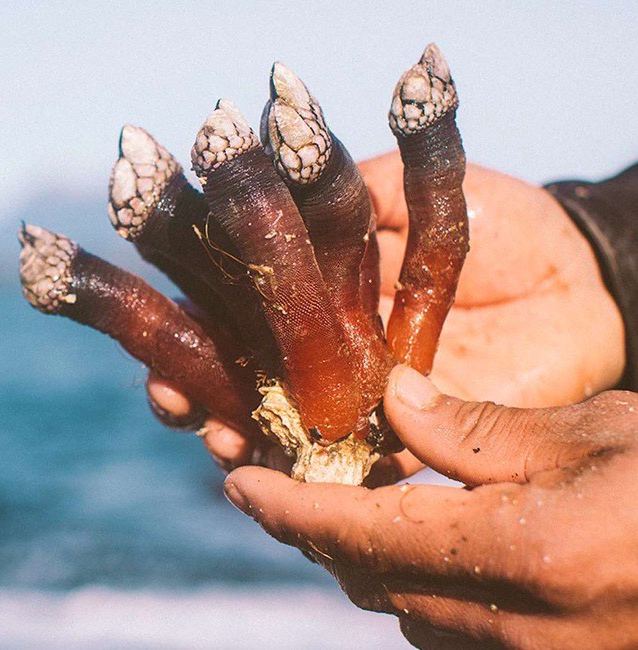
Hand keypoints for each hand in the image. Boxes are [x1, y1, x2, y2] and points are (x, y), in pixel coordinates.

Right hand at [146, 155, 624, 480]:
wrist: (578, 280)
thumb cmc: (504, 224)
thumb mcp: (422, 192)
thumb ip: (354, 194)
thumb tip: (281, 178)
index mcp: (329, 288)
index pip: (244, 305)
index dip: (197, 315)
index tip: (161, 322)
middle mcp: (334, 348)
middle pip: (248, 371)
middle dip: (198, 385)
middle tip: (166, 393)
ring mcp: (366, 397)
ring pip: (284, 425)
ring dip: (237, 434)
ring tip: (209, 435)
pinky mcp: (410, 436)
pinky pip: (351, 465)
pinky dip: (312, 473)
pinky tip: (277, 472)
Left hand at [224, 364, 637, 649]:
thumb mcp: (591, 432)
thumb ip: (477, 432)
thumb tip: (392, 404)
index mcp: (521, 560)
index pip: (357, 539)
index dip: (286, 512)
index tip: (239, 486)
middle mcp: (515, 634)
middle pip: (371, 581)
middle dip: (324, 530)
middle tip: (301, 479)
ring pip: (409, 609)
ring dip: (374, 556)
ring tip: (365, 499)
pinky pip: (457, 627)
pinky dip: (425, 580)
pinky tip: (440, 536)